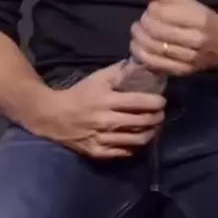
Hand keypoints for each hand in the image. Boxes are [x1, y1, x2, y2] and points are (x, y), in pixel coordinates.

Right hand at [31, 62, 165, 158]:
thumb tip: (140, 65)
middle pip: (141, 122)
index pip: (139, 103)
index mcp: (107, 100)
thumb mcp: (97, 78)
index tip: (163, 101)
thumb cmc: (79, 94)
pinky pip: (124, 152)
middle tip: (161, 114)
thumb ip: (118, 72)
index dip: (156, 103)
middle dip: (157, 118)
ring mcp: (103, 139)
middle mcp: (106, 121)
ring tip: (154, 127)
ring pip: (136, 140)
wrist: (54, 116)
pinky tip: (138, 138)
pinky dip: (135, 146)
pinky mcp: (99, 152)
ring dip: (150, 133)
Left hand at [130, 0, 217, 76]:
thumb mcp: (190, 4)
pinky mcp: (182, 71)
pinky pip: (155, 64)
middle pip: (156, 32)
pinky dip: (141, 54)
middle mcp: (195, 41)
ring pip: (153, 49)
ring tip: (137, 31)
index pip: (164, 14)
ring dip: (139, 38)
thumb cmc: (206, 20)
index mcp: (200, 20)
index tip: (152, 7)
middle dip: (144, 23)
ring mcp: (189, 59)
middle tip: (142, 19)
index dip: (152, 9)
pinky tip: (138, 46)